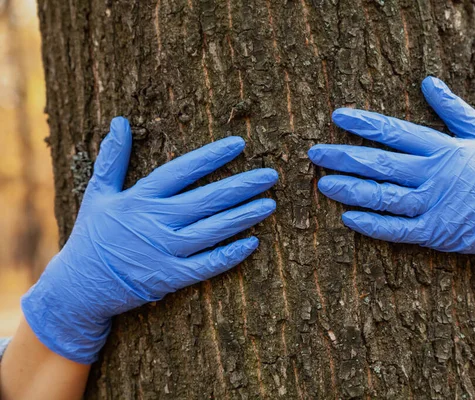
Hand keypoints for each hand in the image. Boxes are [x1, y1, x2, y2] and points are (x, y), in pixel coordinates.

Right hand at [22, 117, 277, 363]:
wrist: (79, 287)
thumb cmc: (93, 235)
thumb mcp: (98, 193)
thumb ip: (113, 159)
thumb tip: (119, 121)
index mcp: (141, 198)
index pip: (182, 170)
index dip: (212, 156)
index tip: (239, 144)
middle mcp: (156, 222)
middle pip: (207, 199)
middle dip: (242, 185)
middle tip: (271, 175)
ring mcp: (165, 251)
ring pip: (213, 230)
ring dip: (244, 216)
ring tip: (270, 203)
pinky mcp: (170, 277)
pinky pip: (206, 266)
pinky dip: (230, 255)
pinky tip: (253, 243)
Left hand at [308, 76, 474, 291]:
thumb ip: (452, 109)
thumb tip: (427, 81)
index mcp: (443, 149)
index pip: (395, 132)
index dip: (364, 124)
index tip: (337, 117)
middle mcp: (434, 175)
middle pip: (381, 163)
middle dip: (344, 157)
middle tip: (315, 152)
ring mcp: (434, 206)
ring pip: (383, 196)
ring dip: (350, 189)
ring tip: (323, 184)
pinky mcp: (434, 233)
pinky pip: (397, 229)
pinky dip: (371, 224)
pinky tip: (348, 217)